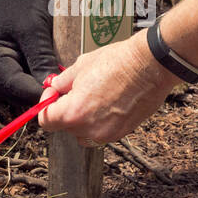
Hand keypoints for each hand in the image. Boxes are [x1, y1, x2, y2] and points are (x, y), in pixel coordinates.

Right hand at [0, 0, 58, 106]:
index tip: (55, 98)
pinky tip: (61, 82)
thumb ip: (39, 58)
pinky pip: (32, 77)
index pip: (11, 84)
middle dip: (38, 94)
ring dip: (43, 90)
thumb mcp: (33, 29)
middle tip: (63, 97)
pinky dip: (45, 80)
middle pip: (16, 90)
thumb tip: (49, 88)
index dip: (33, 94)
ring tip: (64, 90)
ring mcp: (8, 63)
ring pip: (25, 87)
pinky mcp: (22, 60)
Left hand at [38, 29, 180, 144]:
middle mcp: (89, 129)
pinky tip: (108, 102)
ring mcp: (107, 134)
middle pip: (65, 127)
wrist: (151, 66)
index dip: (46, 104)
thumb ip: (63, 81)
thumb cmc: (119, 63)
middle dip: (66, 109)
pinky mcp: (122, 133)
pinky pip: (101, 132)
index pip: (46, 121)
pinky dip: (100, 121)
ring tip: (94, 97)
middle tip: (76, 90)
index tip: (54, 94)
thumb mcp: (81, 66)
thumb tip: (56, 86)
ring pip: (83, 132)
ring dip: (83, 119)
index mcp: (74, 112)